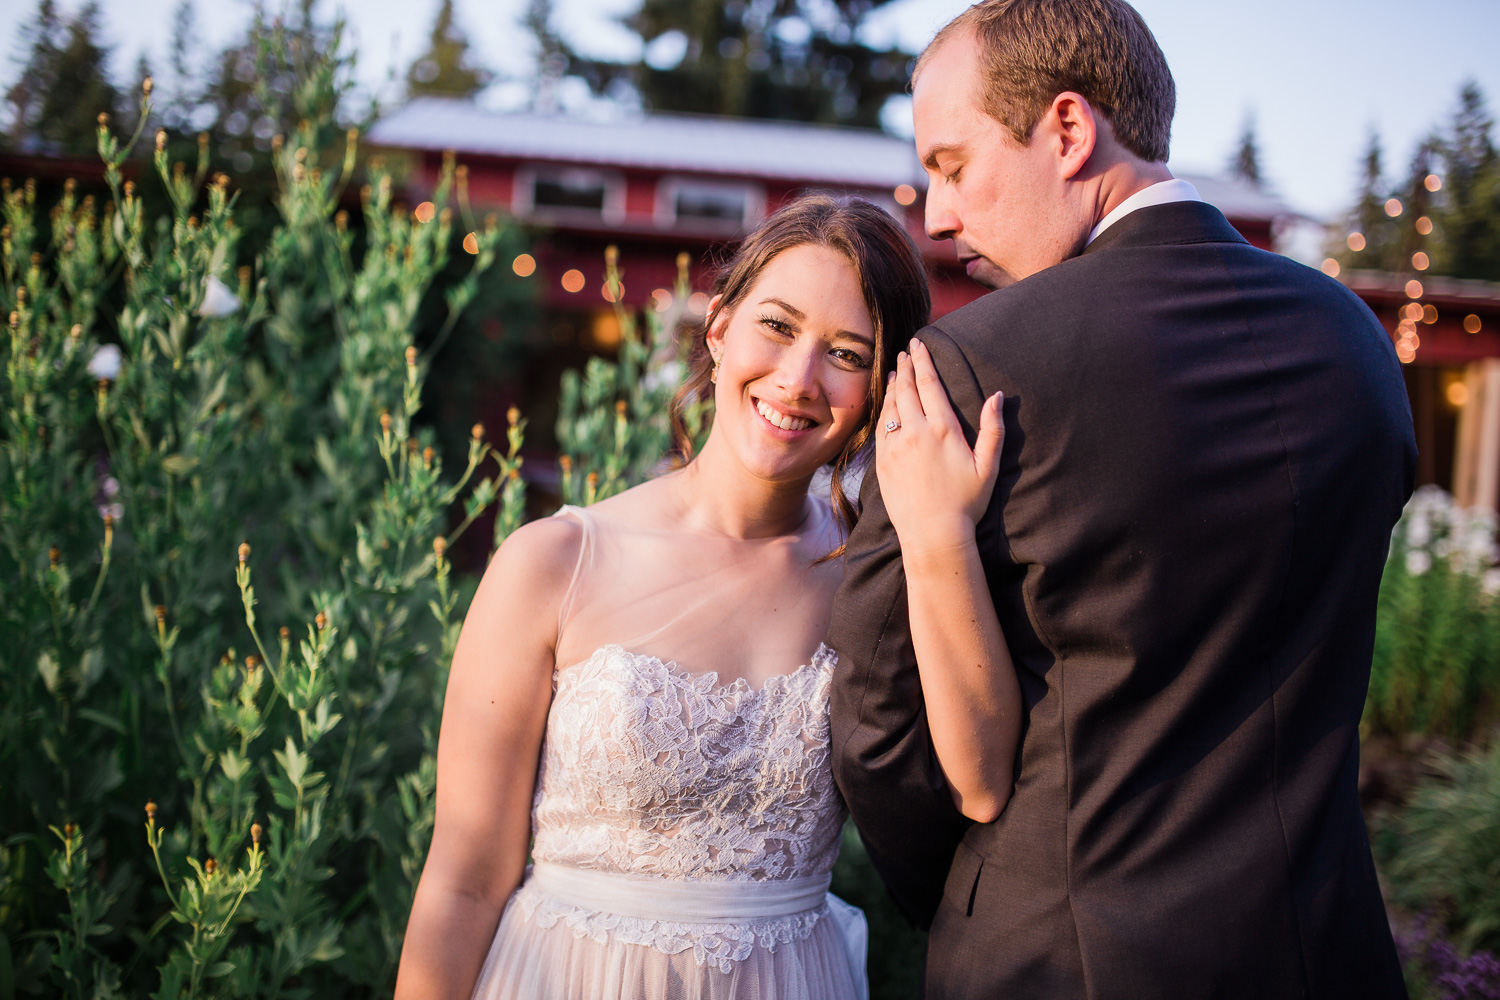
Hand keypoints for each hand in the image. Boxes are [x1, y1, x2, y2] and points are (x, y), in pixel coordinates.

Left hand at [876, 339, 1003, 557]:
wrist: (933, 534)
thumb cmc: (966, 503)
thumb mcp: (988, 466)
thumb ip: (993, 429)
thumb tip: (997, 396)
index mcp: (943, 429)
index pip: (930, 384)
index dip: (923, 360)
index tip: (919, 344)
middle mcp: (916, 433)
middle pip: (907, 389)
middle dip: (906, 366)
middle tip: (905, 350)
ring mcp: (895, 447)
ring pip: (891, 406)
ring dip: (894, 385)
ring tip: (897, 371)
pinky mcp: (882, 461)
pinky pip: (880, 427)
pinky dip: (884, 409)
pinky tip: (887, 404)